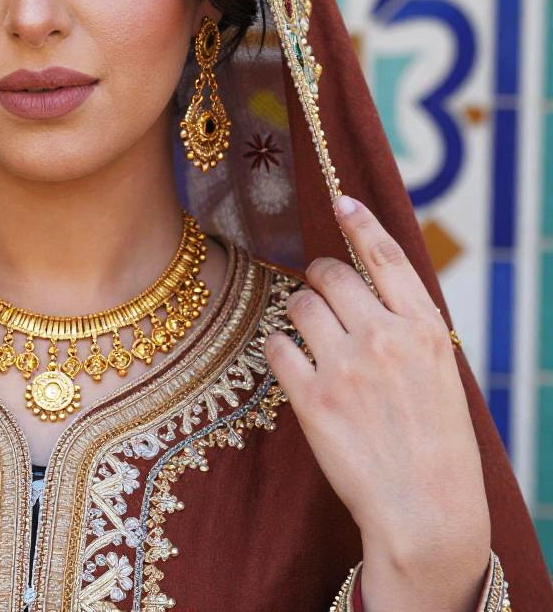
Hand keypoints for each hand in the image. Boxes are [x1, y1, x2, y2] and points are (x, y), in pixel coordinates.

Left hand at [264, 196, 490, 607]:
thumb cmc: (435, 442)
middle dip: (318, 278)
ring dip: (298, 315)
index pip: (386, 257)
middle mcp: (385, 338)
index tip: (341, 201)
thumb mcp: (439, 372)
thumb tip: (366, 284)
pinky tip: (295, 367)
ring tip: (313, 342)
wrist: (427, 513)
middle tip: (320, 296)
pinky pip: (276, 347)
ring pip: (298, 305)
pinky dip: (280, 350)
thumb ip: (405, 325)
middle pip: (328, 273)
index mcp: (425, 330)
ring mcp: (346, 367)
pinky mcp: (312, 399)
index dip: (361, 223)